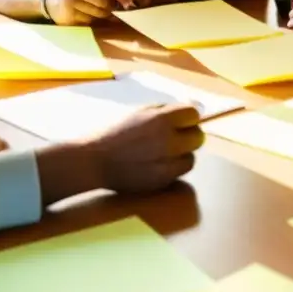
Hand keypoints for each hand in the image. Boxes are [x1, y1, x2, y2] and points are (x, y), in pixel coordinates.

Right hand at [47, 0, 131, 24]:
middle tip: (115, 8)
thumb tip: (126, 0)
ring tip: (103, 12)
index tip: (128, 1)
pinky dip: (95, 21)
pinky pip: (91, 21)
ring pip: (99, 13)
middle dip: (112, 7)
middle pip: (103, 1)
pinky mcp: (68, 16)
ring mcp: (69, 2)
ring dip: (105, 15)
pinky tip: (91, 16)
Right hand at [84, 104, 203, 193]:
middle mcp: (168, 140)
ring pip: (191, 157)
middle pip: (198, 137)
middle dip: (188, 136)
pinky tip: (156, 164)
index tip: (181, 122)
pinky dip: (173, 169)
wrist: (94, 160)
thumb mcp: (140, 112)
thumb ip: (166, 111)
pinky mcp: (163, 180)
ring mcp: (167, 162)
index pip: (193, 114)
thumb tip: (193, 111)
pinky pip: (179, 172)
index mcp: (161, 118)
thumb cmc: (115, 132)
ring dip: (181, 154)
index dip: (188, 118)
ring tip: (163, 153)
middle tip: (174, 138)